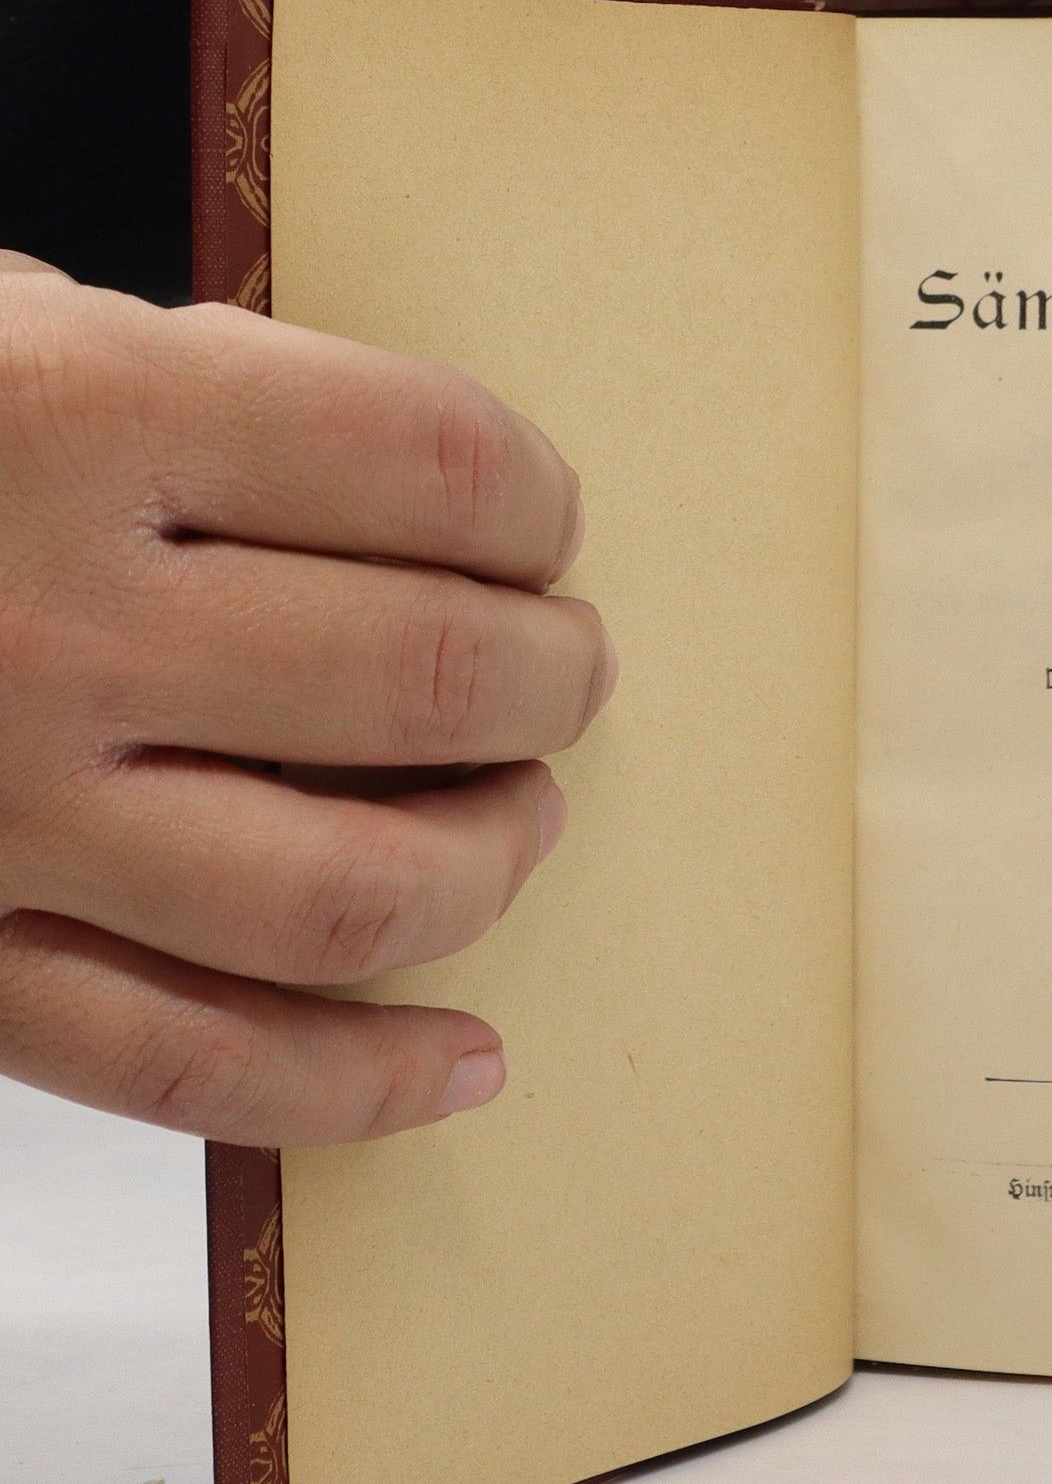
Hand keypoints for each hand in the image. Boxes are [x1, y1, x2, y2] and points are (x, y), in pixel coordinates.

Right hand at [0, 256, 616, 1143]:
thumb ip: (193, 400)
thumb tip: (424, 495)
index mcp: (65, 416)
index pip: (427, 460)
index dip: (531, 495)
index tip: (543, 520)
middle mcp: (42, 627)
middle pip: (425, 678)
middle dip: (548, 677)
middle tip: (567, 668)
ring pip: (347, 896)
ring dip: (491, 863)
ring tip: (524, 815)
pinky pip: (190, 1065)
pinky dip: (355, 1084)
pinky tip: (464, 1063)